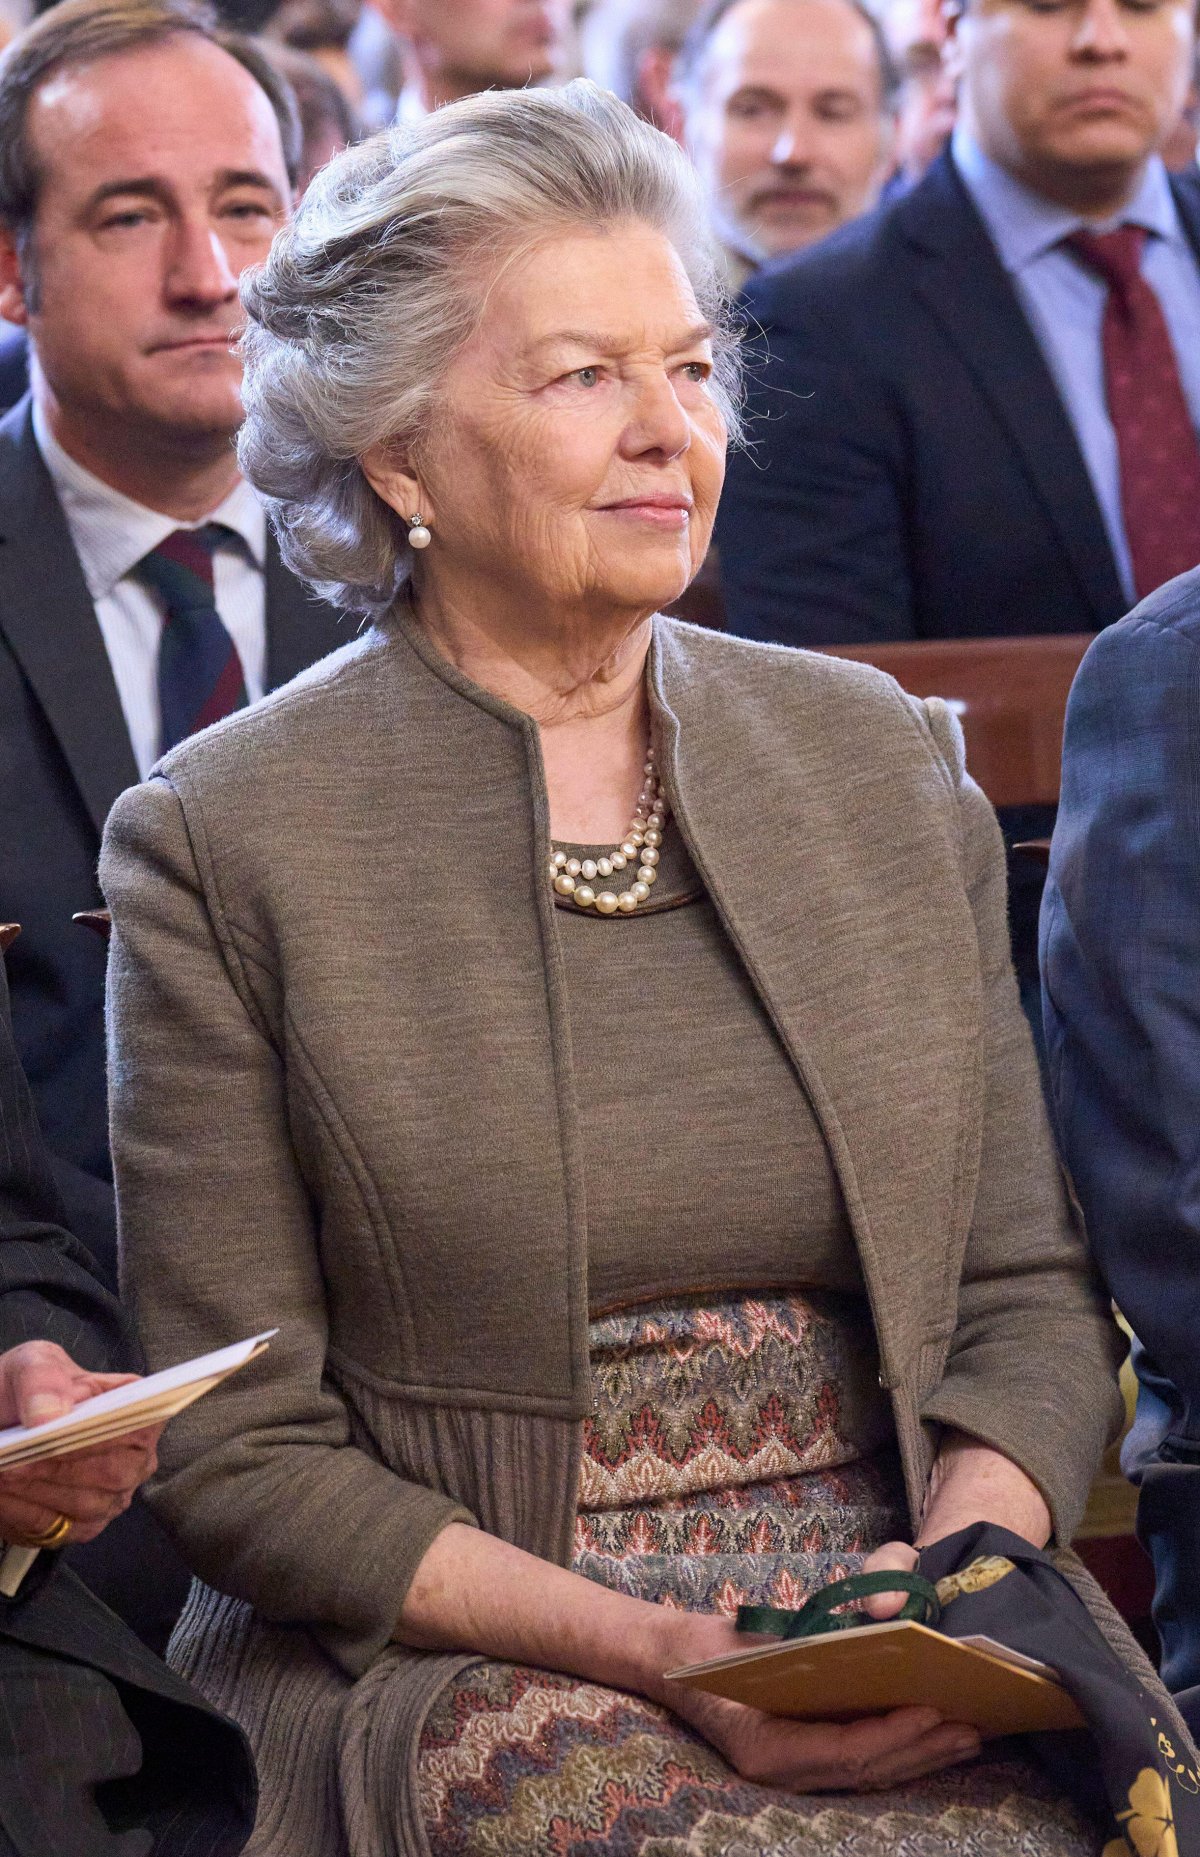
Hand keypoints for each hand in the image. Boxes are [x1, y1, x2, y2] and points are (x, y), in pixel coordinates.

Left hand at [0, 1342, 162, 1546]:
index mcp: (135, 1408)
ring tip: (2, 1470)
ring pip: (84, 1505)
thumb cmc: (28, 1391)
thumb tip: (52, 1414)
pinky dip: (23, 1511)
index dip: (106, 1433)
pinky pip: (56, 1527)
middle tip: (14, 1456)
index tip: (63, 1430)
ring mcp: (111, 1497)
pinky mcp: (81, 1527)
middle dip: (59, 1465)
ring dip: (36, 1489)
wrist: (4, 1422)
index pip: (140, 1427)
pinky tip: (2, 1492)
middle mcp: (135, 1457)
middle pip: (112, 1473)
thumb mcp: (32, 1363)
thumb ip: (43, 1378)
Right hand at [652, 1607, 980, 1791]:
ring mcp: (793, 1774)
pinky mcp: (803, 1764)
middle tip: (969, 1728)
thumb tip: (871, 1630)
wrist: (674, 1661)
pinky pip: (861, 1766)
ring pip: (871, 1774)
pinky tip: (932, 1740)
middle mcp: (782, 1773)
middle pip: (867, 1770)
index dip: (892, 1734)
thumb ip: (805, 1643)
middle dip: (922, 1751)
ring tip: (967, 1738)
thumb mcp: (754, 1639)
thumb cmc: (712, 1645)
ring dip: (921, 1757)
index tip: (930, 1710)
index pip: (845, 1751)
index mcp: (765, 1748)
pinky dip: (900, 1753)